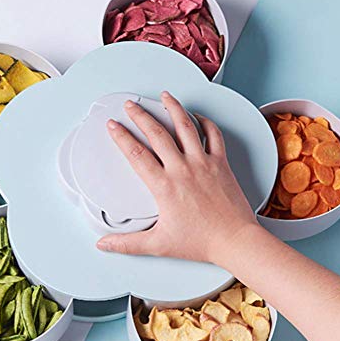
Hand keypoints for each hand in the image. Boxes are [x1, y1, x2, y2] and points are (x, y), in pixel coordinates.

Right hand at [96, 91, 257, 263]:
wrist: (234, 240)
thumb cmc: (201, 241)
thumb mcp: (159, 244)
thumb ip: (128, 243)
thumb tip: (105, 244)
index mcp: (164, 186)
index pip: (136, 154)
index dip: (121, 137)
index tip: (114, 126)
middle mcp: (183, 169)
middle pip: (157, 133)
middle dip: (140, 116)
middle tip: (131, 106)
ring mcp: (203, 163)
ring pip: (186, 127)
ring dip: (173, 108)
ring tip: (165, 96)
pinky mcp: (221, 163)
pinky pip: (214, 135)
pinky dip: (206, 122)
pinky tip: (198, 116)